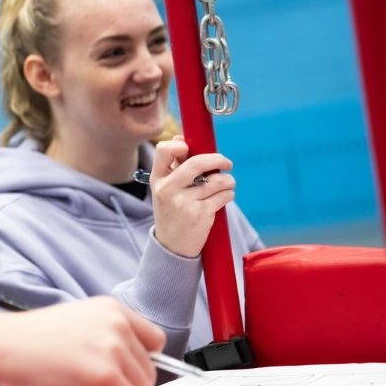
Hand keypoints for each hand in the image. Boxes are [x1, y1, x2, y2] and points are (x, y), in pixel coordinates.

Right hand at [0, 297, 163, 385]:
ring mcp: (112, 350)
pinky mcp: (104, 376)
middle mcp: (117, 325)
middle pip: (148, 371)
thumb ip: (107, 336)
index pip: (155, 342)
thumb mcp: (76, 321)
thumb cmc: (29, 339)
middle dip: (128, 385)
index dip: (140, 362)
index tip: (126, 374)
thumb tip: (134, 369)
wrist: (2, 345)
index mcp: (112, 309)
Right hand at [150, 135, 235, 257]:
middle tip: (227, 164)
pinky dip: (228, 194)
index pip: (164, 150)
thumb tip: (183, 139)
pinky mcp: (200, 214)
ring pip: (217, 180)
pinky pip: (224, 195)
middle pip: (197, 163)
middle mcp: (167, 189)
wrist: (172, 246)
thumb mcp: (165, 189)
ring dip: (228, 181)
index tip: (191, 149)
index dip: (180, 144)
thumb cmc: (172, 212)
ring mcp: (184, 202)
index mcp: (157, 179)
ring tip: (226, 185)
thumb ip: (174, 166)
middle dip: (218, 160)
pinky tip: (224, 198)